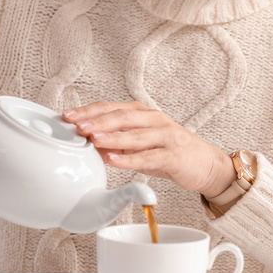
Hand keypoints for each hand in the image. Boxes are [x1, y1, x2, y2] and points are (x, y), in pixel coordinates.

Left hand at [61, 101, 236, 197]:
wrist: (205, 165)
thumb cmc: (170, 153)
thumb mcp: (140, 146)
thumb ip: (117, 143)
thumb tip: (90, 145)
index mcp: (143, 114)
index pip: (112, 107)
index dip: (89, 110)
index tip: (67, 115)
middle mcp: (154, 120)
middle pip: (122, 116)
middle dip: (97, 120)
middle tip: (75, 125)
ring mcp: (166, 136)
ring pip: (135, 134)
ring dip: (111, 136)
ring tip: (91, 139)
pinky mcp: (174, 155)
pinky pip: (149, 156)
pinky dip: (130, 158)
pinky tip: (114, 160)